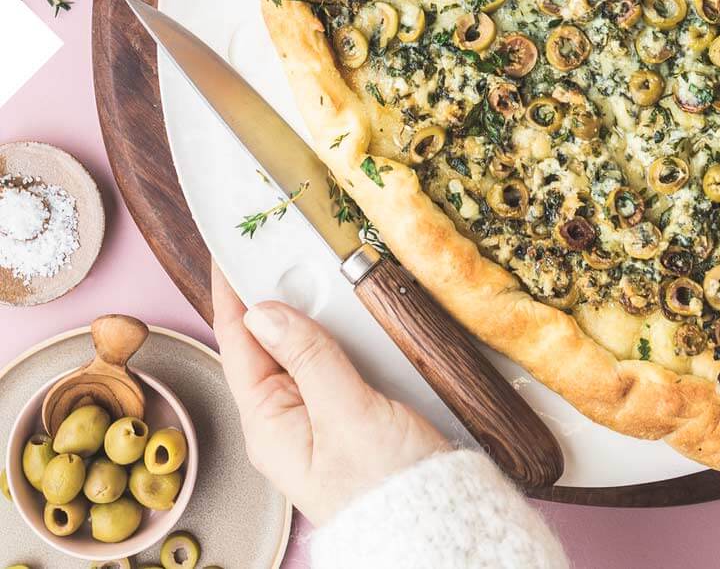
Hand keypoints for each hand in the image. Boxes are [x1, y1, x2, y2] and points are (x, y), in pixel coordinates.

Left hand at [211, 262, 447, 525]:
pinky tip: (355, 311)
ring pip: (306, 346)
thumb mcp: (348, 413)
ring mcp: (320, 414)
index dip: (231, 294)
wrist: (441, 524)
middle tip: (282, 246)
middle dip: (274, 294)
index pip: (238, 344)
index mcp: (269, 424)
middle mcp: (287, 418)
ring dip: (314, 310)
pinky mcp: (352, 411)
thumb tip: (265, 310)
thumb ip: (310, 357)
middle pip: (270, 341)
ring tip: (317, 271)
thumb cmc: (390, 486)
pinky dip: (342, 330)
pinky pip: (336, 359)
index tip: (228, 251)